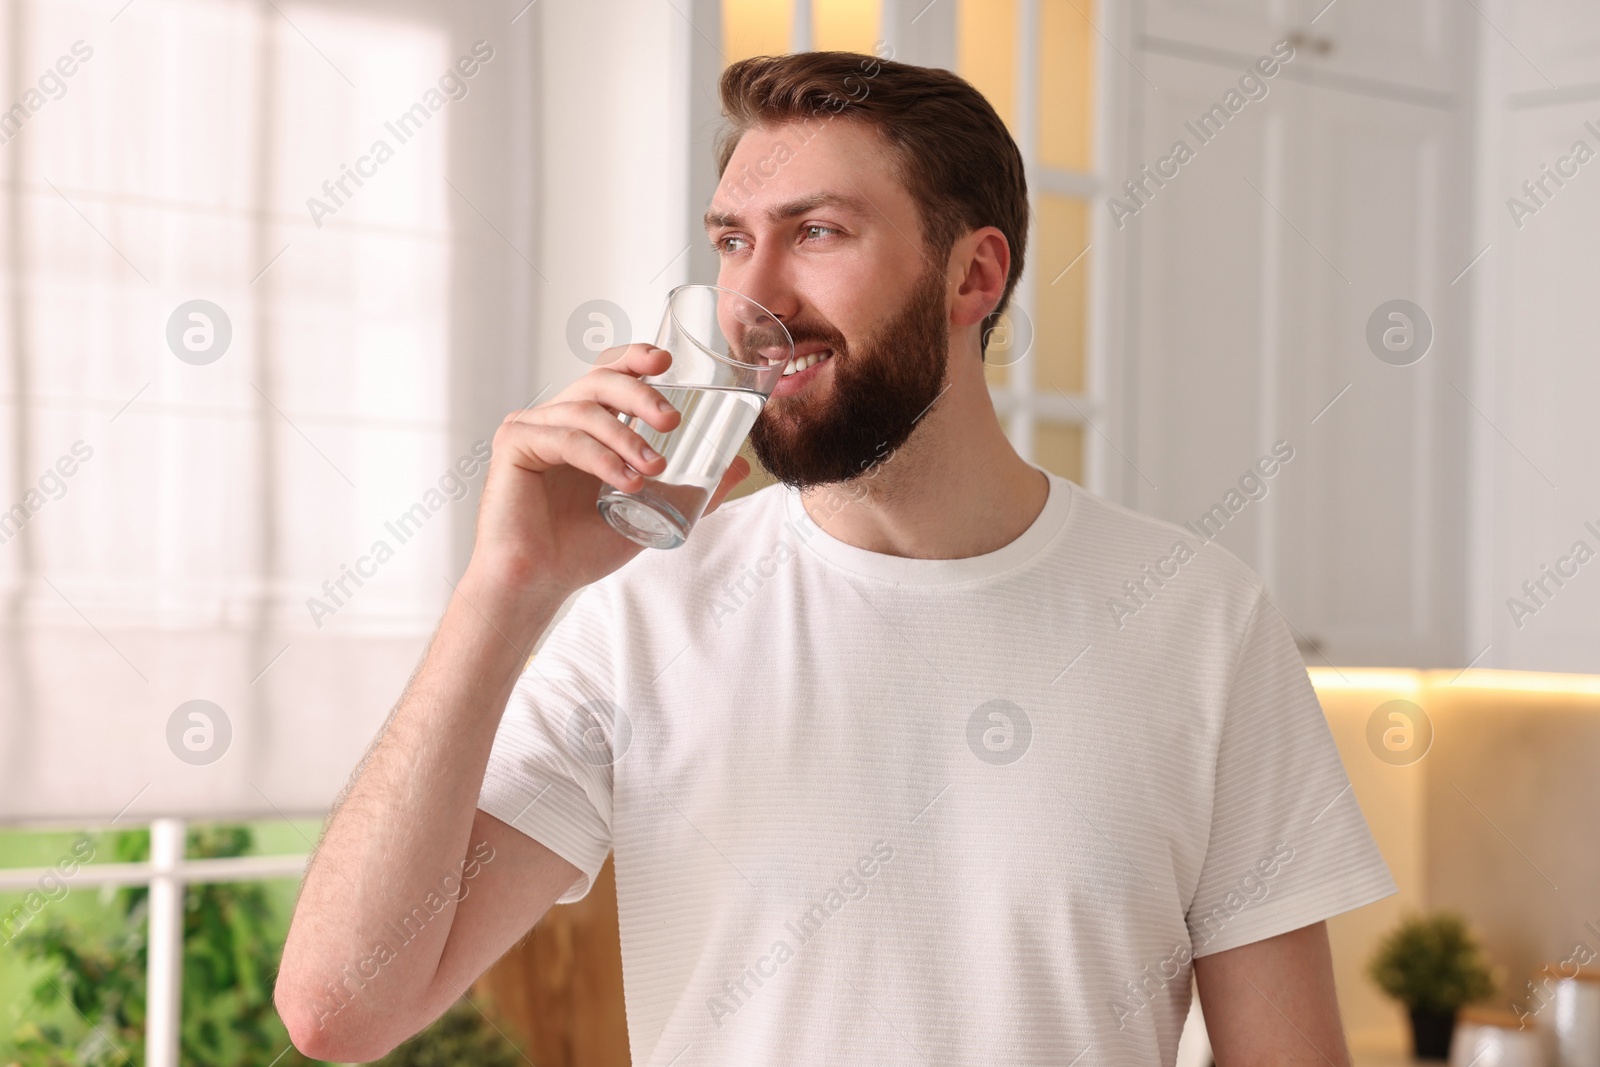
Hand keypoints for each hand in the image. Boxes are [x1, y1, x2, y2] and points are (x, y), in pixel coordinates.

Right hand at [467, 344, 752, 600]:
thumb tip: (739, 467)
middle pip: (600, 381)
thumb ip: (692, 489)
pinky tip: (626, 482)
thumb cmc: (582, 549)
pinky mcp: (514, 444)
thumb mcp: (649, 512)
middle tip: (672, 421)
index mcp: (584, 425)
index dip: (635, 359)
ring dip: (626, 437)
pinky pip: (565, 439)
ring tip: (654, 468)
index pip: (609, 374)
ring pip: (586, 411)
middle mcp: (555, 418)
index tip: (667, 363)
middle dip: (641, 394)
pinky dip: (601, 458)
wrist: (539, 584)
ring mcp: (531, 428)